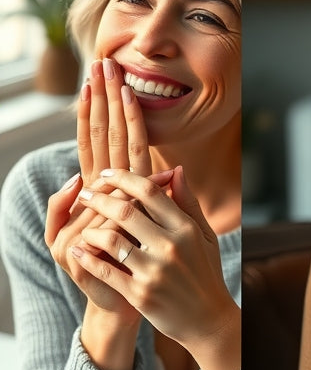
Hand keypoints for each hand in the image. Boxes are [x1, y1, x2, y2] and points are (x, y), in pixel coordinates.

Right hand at [46, 57, 152, 306]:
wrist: (122, 303)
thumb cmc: (135, 259)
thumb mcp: (153, 224)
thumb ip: (158, 196)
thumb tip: (172, 167)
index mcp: (110, 190)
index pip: (107, 140)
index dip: (107, 109)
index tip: (109, 76)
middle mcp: (93, 197)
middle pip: (100, 140)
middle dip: (102, 102)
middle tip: (102, 65)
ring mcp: (83, 216)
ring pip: (93, 165)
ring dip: (96, 127)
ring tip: (99, 91)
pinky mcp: (78, 246)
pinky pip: (86, 216)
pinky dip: (85, 195)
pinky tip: (83, 173)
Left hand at [69, 167, 234, 347]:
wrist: (208, 320)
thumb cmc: (205, 272)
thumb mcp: (204, 235)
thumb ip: (188, 203)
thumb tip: (176, 170)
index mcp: (186, 229)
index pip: (150, 193)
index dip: (124, 178)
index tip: (107, 174)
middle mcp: (171, 248)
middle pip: (125, 212)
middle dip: (99, 198)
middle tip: (86, 194)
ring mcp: (154, 272)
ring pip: (110, 240)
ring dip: (90, 230)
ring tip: (83, 226)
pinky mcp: (140, 294)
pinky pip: (105, 270)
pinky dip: (88, 258)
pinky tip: (79, 250)